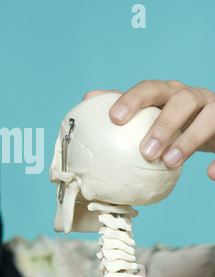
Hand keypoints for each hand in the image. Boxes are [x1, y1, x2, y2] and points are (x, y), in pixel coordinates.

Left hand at [83, 80, 214, 180]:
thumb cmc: (174, 121)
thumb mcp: (151, 112)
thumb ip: (124, 105)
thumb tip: (88, 97)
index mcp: (169, 92)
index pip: (149, 88)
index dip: (132, 99)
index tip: (114, 118)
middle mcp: (194, 96)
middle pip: (182, 101)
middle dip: (163, 124)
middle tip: (145, 152)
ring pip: (210, 117)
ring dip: (190, 140)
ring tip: (170, 163)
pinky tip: (211, 174)